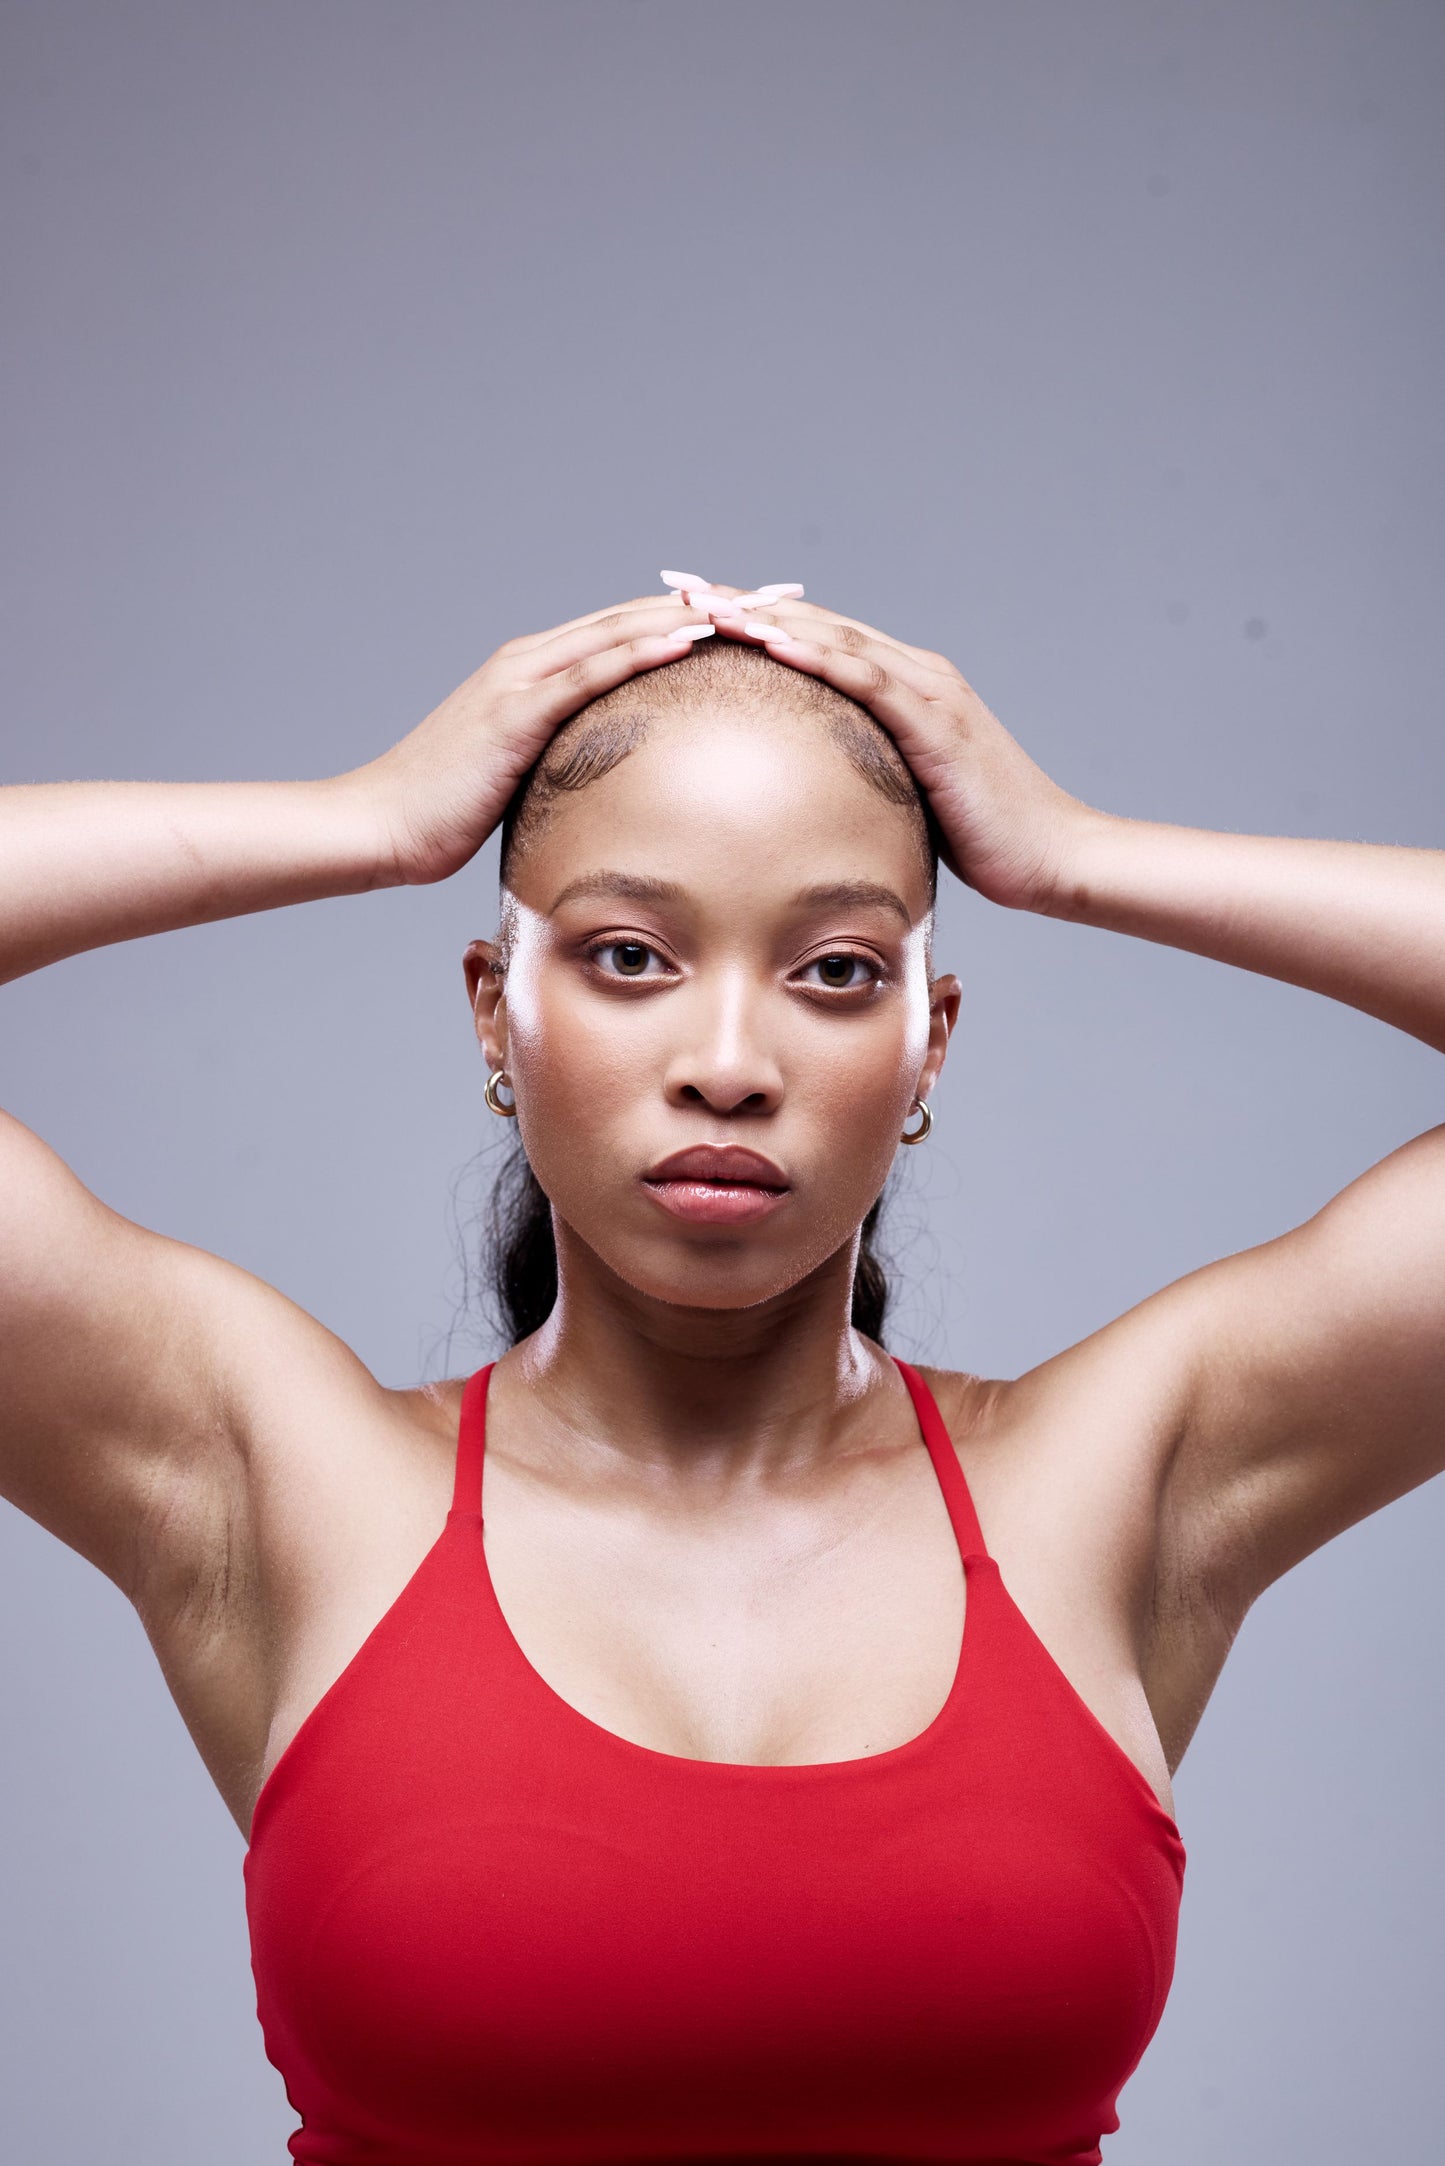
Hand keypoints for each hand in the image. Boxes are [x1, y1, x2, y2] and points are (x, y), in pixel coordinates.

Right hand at [349, 596, 716, 885]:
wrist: (381, 826)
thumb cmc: (445, 815)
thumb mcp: (519, 782)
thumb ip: (560, 765)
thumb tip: (609, 786)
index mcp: (532, 673)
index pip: (624, 631)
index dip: (688, 618)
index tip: (750, 617)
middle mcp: (529, 661)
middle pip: (634, 616)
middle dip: (707, 605)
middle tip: (775, 597)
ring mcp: (520, 680)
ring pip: (620, 631)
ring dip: (689, 616)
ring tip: (751, 607)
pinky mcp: (514, 711)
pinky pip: (590, 671)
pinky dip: (642, 649)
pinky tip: (690, 639)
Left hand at [704, 591, 1092, 911]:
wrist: (1054, 857)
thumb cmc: (983, 839)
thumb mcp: (907, 800)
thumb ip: (866, 778)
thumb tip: (807, 796)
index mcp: (908, 688)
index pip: (820, 639)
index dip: (757, 619)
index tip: (694, 606)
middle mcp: (919, 675)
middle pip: (819, 624)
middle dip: (747, 603)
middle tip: (681, 583)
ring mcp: (932, 695)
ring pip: (838, 640)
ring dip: (771, 620)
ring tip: (708, 604)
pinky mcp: (940, 726)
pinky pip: (870, 681)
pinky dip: (821, 657)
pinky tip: (774, 645)